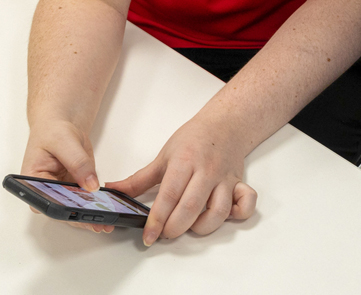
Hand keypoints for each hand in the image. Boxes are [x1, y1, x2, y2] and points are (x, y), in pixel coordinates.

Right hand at [21, 120, 112, 233]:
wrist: (61, 126)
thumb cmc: (53, 131)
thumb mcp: (64, 141)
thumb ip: (78, 163)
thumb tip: (91, 186)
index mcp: (32, 184)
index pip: (49, 204)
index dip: (67, 212)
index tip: (84, 214)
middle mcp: (45, 193)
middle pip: (63, 211)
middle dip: (83, 217)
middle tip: (101, 222)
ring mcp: (62, 192)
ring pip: (76, 209)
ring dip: (91, 215)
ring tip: (108, 221)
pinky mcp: (75, 188)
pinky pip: (85, 200)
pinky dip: (97, 204)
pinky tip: (109, 208)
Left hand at [107, 107, 257, 246]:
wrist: (225, 123)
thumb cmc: (194, 138)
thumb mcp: (164, 155)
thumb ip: (139, 179)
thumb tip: (113, 192)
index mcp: (185, 161)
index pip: (169, 195)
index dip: (157, 220)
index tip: (148, 236)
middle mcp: (206, 170)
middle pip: (191, 207)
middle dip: (175, 228)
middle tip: (164, 233)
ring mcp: (225, 178)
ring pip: (218, 211)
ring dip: (202, 227)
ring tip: (189, 226)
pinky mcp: (239, 183)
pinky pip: (247, 202)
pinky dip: (239, 213)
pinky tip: (223, 216)